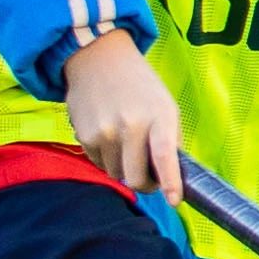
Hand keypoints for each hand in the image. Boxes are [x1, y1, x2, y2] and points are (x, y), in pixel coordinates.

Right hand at [64, 31, 183, 194]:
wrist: (98, 58)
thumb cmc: (139, 86)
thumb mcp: (165, 105)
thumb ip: (170, 139)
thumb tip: (171, 176)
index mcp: (158, 115)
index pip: (164, 154)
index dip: (170, 181)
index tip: (174, 200)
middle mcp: (130, 124)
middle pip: (136, 178)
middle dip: (146, 184)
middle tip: (151, 177)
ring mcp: (104, 131)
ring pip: (116, 174)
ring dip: (123, 167)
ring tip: (126, 142)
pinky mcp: (84, 136)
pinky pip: (99, 164)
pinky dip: (107, 158)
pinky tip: (109, 134)